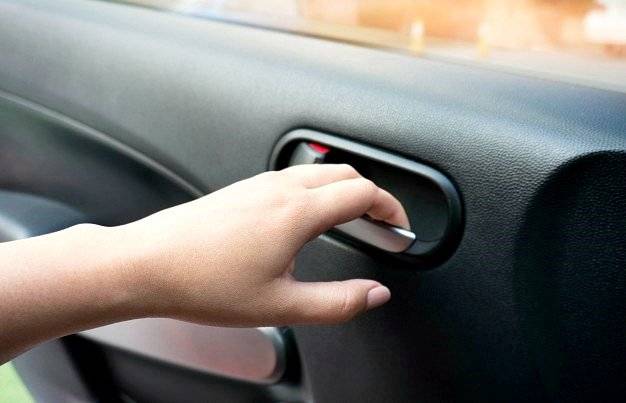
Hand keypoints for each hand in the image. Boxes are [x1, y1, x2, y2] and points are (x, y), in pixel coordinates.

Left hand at [124, 164, 408, 325]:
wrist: (146, 264)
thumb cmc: (202, 282)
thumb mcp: (280, 306)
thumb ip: (338, 302)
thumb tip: (374, 295)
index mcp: (296, 212)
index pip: (364, 193)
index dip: (391, 209)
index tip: (399, 228)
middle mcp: (280, 188)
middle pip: (346, 174)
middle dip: (373, 196)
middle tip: (381, 225)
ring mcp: (259, 184)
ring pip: (319, 172)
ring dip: (344, 191)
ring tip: (350, 222)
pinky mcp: (243, 188)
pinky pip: (294, 177)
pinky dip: (318, 190)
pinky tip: (308, 219)